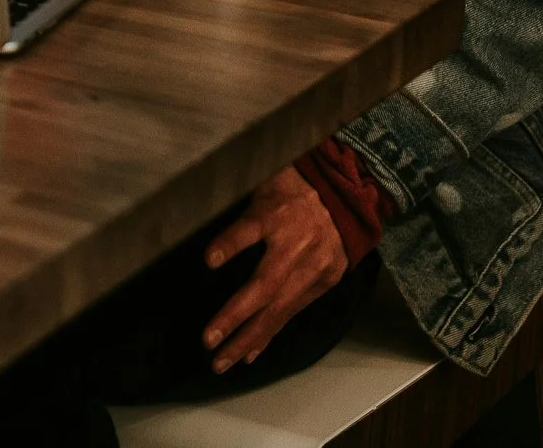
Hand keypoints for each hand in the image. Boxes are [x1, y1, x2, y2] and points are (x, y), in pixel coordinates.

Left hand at [202, 166, 346, 371]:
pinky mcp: (325, 281)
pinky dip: (271, 333)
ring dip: (250, 337)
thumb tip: (195, 218)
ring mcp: (314, 268)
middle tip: (209, 342)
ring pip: (279, 309)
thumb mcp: (262, 180)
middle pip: (264, 286)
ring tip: (224, 360)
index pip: (249, 229)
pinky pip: (293, 312)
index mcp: (278, 213)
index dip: (230, 245)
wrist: (347, 196)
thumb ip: (236, 204)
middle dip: (236, 318)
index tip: (209, 261)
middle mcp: (297, 246)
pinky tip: (251, 354)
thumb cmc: (292, 185)